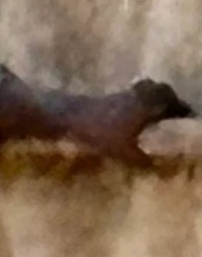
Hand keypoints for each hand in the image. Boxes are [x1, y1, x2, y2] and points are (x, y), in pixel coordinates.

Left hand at [74, 79, 190, 161]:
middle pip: (160, 90)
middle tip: (175, 113)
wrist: (66, 116)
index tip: (189, 118)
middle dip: (170, 100)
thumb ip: (143, 159)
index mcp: (148, 105)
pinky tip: (133, 113)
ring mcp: (121, 93)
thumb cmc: (98, 132)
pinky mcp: (107, 96)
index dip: (183, 110)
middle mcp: (138, 95)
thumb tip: (157, 167)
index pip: (173, 103)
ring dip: (153, 97)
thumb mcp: (124, 152)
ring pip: (145, 89)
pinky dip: (138, 100)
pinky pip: (131, 93)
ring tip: (156, 112)